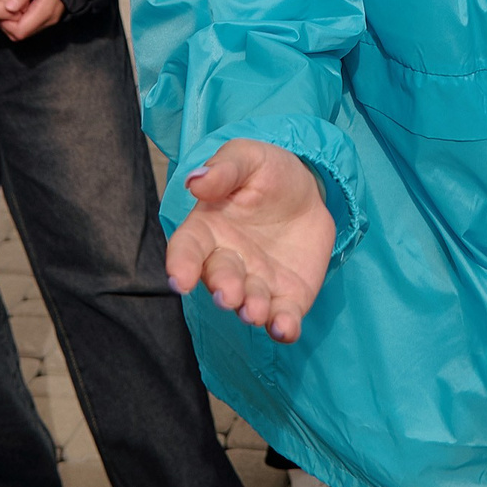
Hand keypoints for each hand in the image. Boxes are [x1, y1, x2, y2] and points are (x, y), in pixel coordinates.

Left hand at [0, 0, 66, 41]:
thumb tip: (9, 7)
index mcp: (45, 12)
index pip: (19, 32)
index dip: (6, 24)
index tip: (3, 9)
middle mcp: (48, 20)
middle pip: (20, 35)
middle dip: (8, 24)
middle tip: (4, 7)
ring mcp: (49, 21)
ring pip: (24, 32)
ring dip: (14, 23)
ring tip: (11, 6)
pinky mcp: (48, 19)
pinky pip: (30, 27)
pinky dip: (21, 20)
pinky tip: (19, 7)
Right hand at [166, 139, 335, 343]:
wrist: (307, 192)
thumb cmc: (267, 173)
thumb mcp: (248, 157)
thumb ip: (224, 169)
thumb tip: (196, 181)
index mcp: (208, 229)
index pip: (187, 249)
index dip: (180, 265)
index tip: (179, 279)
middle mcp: (228, 262)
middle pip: (219, 280)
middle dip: (224, 290)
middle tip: (230, 296)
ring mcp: (257, 283)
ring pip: (249, 303)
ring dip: (251, 310)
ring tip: (255, 311)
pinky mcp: (287, 297)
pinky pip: (283, 317)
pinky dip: (283, 327)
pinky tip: (285, 329)